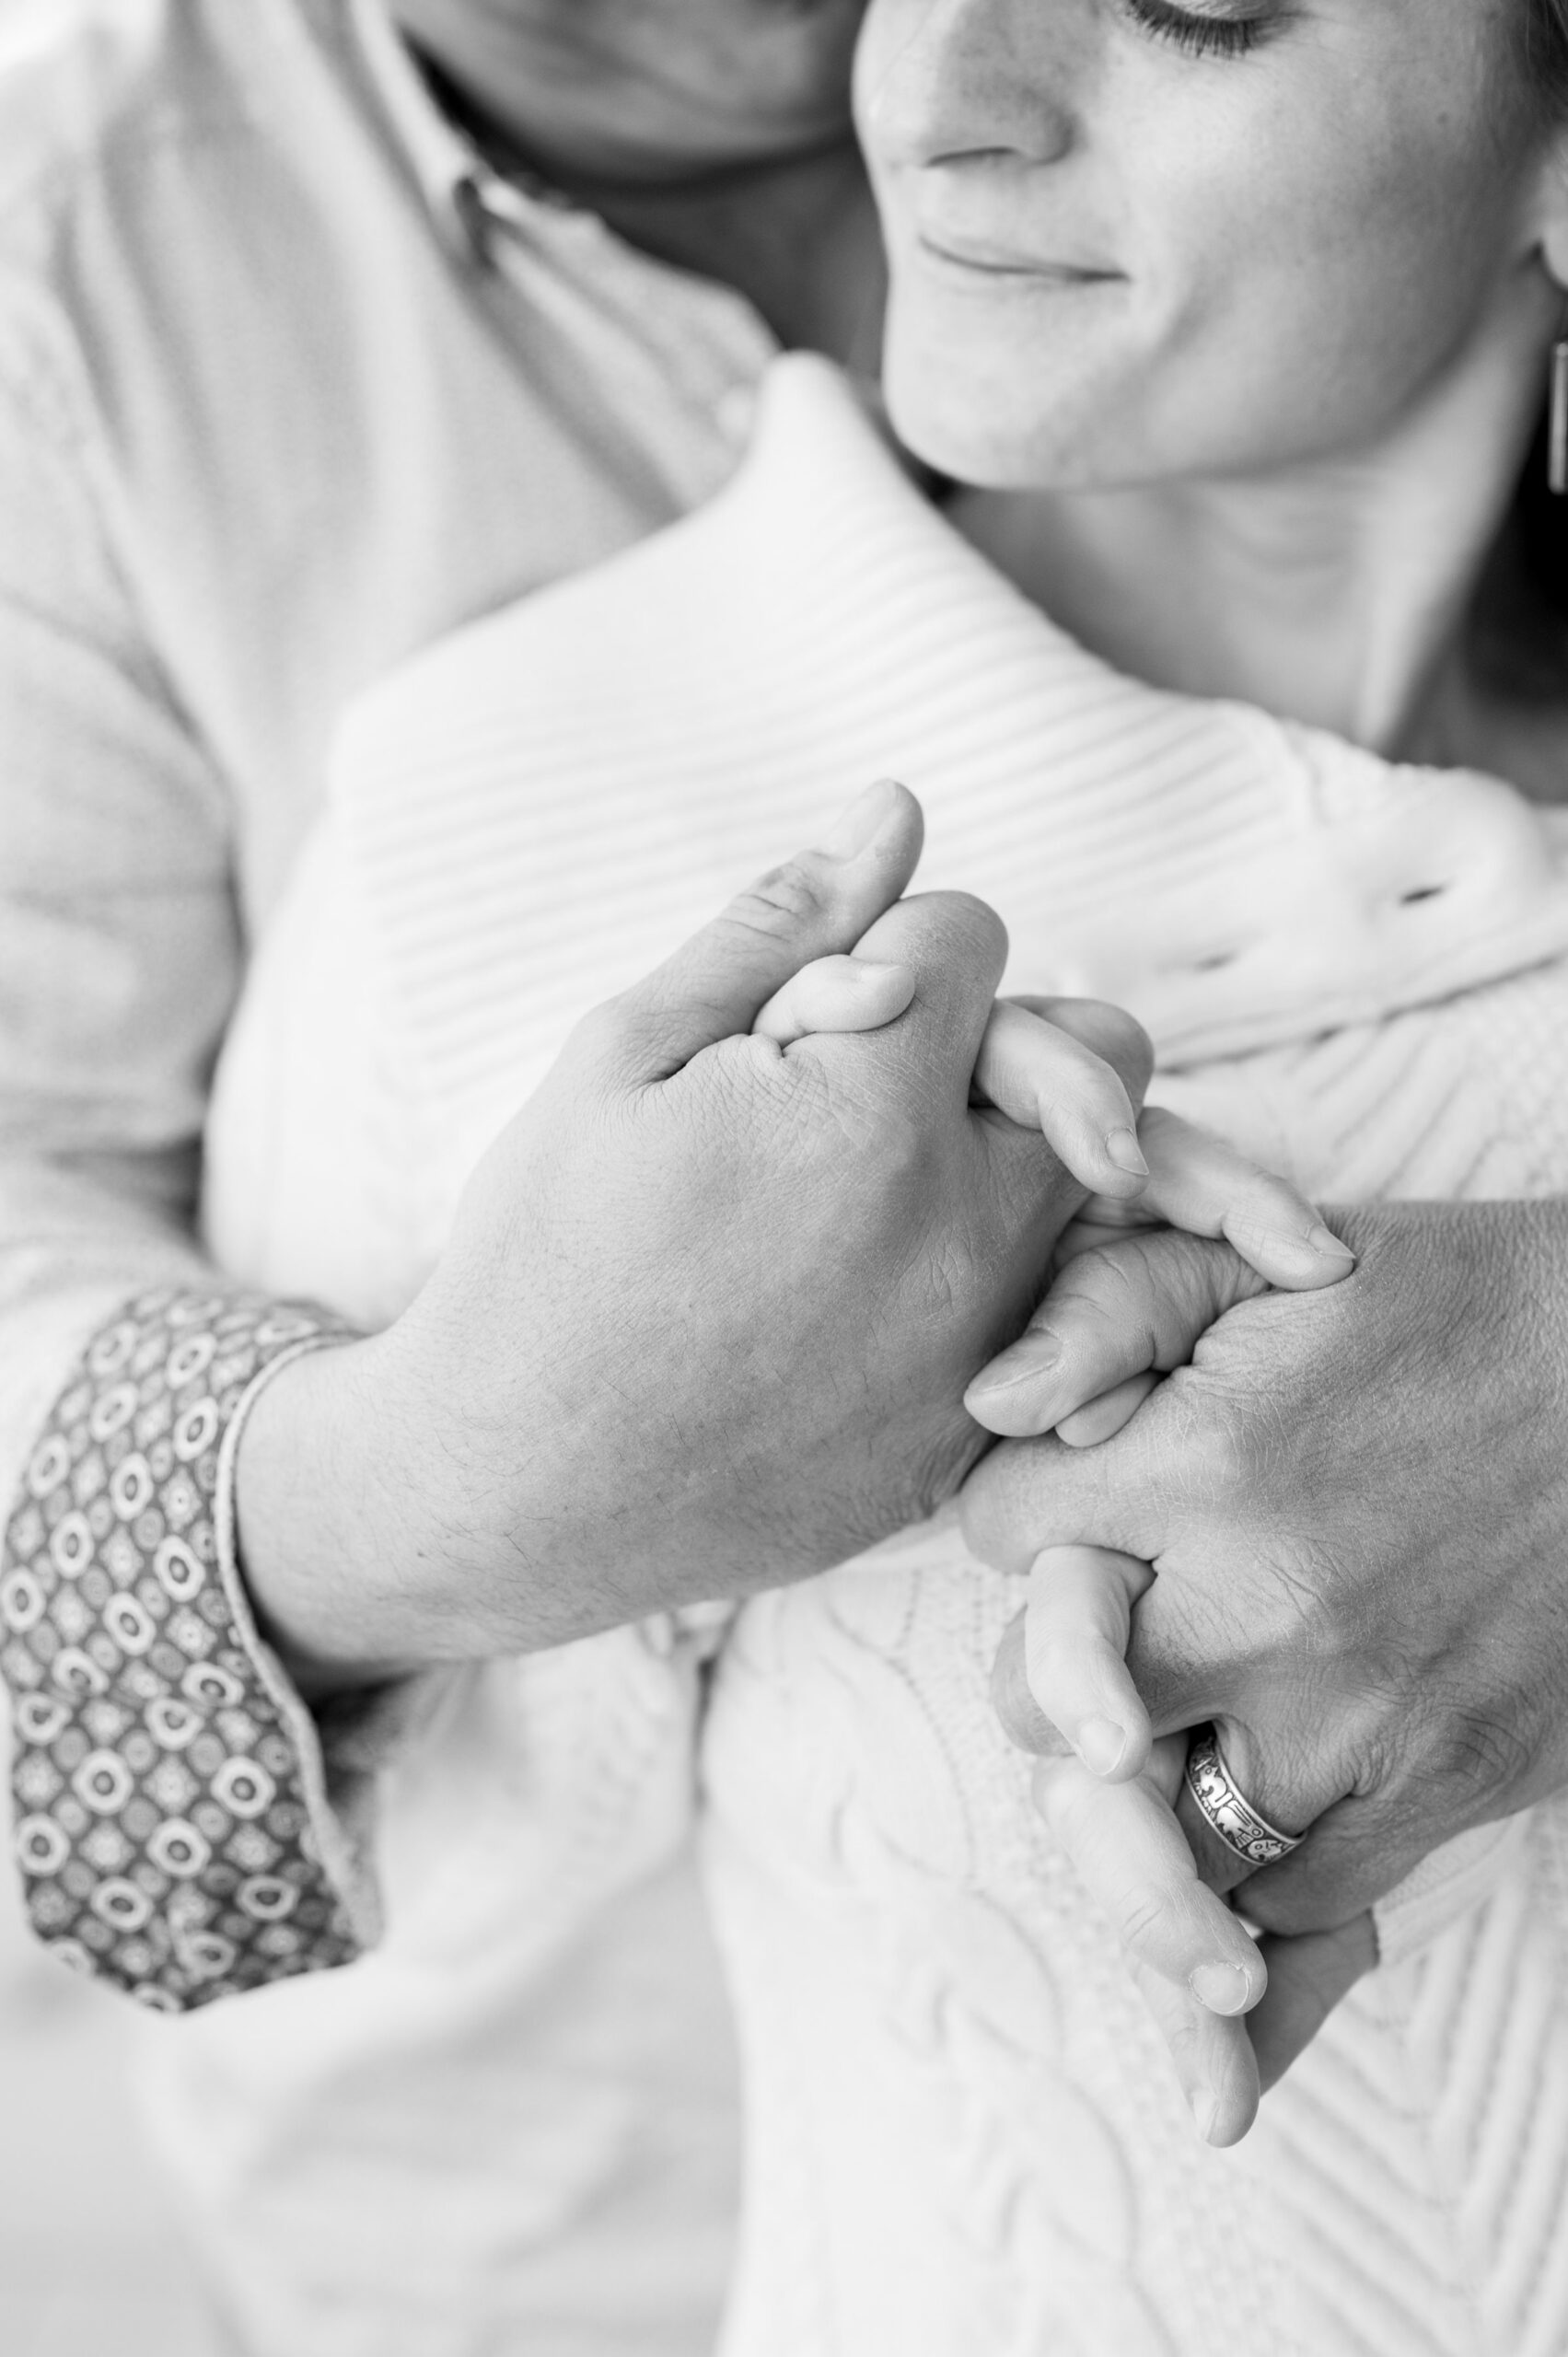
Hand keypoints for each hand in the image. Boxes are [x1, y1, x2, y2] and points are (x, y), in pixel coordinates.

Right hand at [238, 780, 1149, 1681]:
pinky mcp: (980, 1425)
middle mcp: (963, 1225)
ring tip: (865, 1189)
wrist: (514, 1490)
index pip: (969, 935)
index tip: (798, 1019)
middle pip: (1093, 1046)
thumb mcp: (620, 1058)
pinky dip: (997, 1267)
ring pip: (1094, 1178)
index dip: (883, 948)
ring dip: (1005, 1148)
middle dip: (994, 1035)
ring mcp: (986, 1339)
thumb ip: (775, 929)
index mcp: (867, 1110)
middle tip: (866, 1086)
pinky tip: (875, 1291)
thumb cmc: (544, 1259)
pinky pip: (1062, 1302)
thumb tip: (893, 809)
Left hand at [963, 1200, 1567, 2105]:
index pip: (997, 1531)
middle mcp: (1261, 1606)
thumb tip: (992, 1405)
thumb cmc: (1454, 1305)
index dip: (1026, 1518)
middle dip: (1058, 1672)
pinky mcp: (1447, 1788)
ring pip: (1155, 1832)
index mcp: (1203, 1462)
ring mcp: (1355, 1717)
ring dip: (1153, 1786)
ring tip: (1190, 1735)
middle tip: (1112, 1643)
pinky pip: (1294, 1901)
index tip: (1076, 1509)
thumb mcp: (1263, 1262)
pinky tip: (1270, 1815)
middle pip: (1041, 1708)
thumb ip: (1107, 1312)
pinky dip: (1263, 1870)